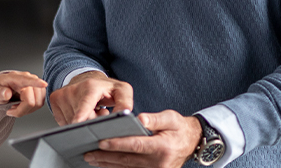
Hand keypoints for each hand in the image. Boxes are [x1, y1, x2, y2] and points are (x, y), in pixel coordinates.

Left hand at [0, 70, 47, 116]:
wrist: (3, 89)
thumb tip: (7, 93)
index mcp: (15, 77)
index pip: (27, 80)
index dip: (36, 83)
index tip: (43, 84)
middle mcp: (28, 79)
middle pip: (31, 100)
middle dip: (21, 109)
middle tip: (10, 109)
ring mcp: (36, 85)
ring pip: (37, 104)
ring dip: (25, 110)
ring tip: (16, 106)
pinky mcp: (40, 91)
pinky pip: (39, 104)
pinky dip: (30, 109)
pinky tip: (22, 106)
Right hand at [48, 71, 132, 125]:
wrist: (87, 78)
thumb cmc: (105, 88)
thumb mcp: (122, 91)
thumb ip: (125, 103)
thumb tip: (125, 115)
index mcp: (91, 86)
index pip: (85, 104)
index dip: (82, 114)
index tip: (77, 123)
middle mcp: (73, 89)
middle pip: (81, 118)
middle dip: (92, 121)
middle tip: (99, 111)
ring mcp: (62, 94)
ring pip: (71, 121)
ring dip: (82, 121)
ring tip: (89, 111)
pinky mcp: (54, 100)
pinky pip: (63, 121)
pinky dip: (73, 120)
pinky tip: (79, 112)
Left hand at [82, 110, 201, 167]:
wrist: (192, 143)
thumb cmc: (179, 128)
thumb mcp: (171, 118)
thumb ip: (155, 118)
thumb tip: (140, 119)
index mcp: (163, 146)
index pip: (136, 145)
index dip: (118, 144)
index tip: (101, 142)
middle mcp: (159, 163)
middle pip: (127, 160)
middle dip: (106, 156)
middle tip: (88, 153)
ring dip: (108, 164)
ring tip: (92, 159)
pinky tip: (105, 164)